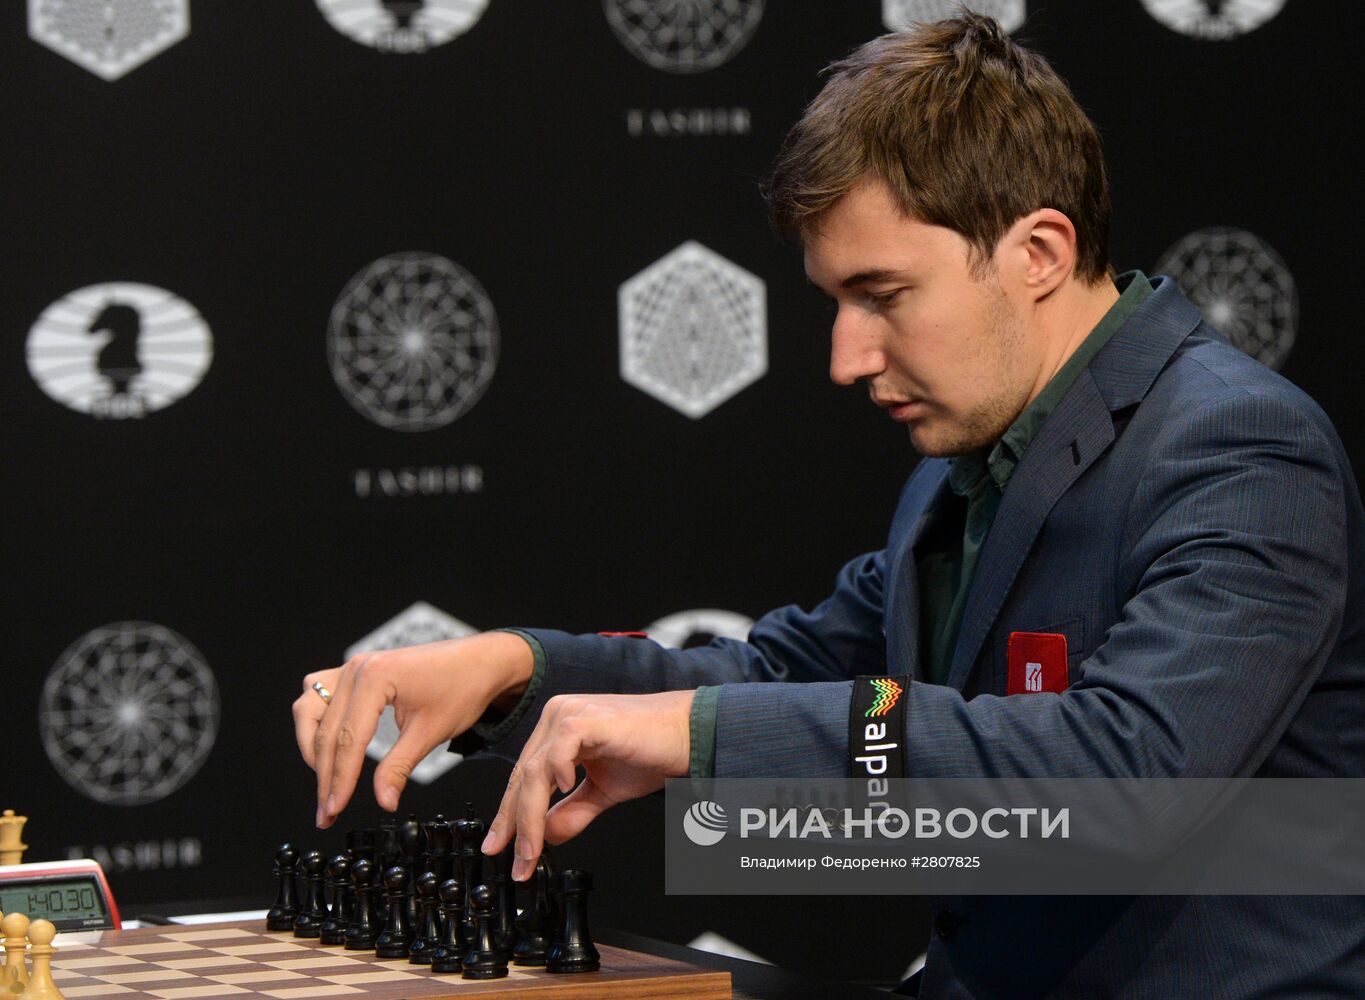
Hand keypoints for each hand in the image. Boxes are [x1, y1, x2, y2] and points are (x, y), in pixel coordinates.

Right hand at [293, 631, 533, 827]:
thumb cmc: (462, 689)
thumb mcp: (431, 732)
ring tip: (325, 782)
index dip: (340, 780)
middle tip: (327, 813)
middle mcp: (357, 667)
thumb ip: (399, 768)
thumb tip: (383, 802)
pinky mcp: (356, 671)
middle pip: (327, 731)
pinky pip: (319, 694)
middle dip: (325, 776)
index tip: (334, 811)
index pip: (348, 739)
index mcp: (374, 678)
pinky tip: (324, 746)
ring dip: (312, 748)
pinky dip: (316, 722)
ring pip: (310, 710)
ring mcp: (353, 666)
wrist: (482, 662)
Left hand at [480, 690, 694, 880]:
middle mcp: (558, 716)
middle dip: (515, 824)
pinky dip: (554, 775)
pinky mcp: (587, 719)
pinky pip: (558, 751)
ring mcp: (570, 714)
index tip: (506, 850)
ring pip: (534, 771)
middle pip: (523, 776)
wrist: (689, 733)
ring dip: (530, 816)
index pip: (524, 776)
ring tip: (532, 849)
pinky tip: (563, 792)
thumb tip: (545, 837)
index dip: (512, 816)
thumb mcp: (604, 791)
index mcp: (558, 729)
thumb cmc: (652, 752)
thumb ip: (573, 811)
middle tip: (517, 861)